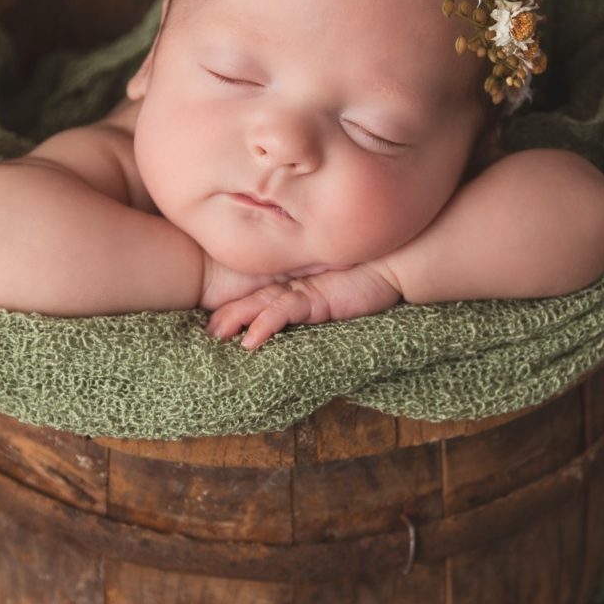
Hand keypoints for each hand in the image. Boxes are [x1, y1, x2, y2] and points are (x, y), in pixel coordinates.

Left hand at [205, 261, 402, 349]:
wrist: (396, 262)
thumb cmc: (372, 276)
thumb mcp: (340, 291)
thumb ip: (321, 299)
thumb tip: (311, 310)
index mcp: (299, 285)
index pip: (263, 295)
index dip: (239, 306)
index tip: (216, 322)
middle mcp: (297, 286)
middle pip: (255, 298)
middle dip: (229, 314)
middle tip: (207, 331)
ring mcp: (305, 290)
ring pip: (263, 304)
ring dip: (238, 319)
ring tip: (217, 334)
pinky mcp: (316, 298)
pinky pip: (285, 312)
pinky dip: (265, 325)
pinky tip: (250, 340)